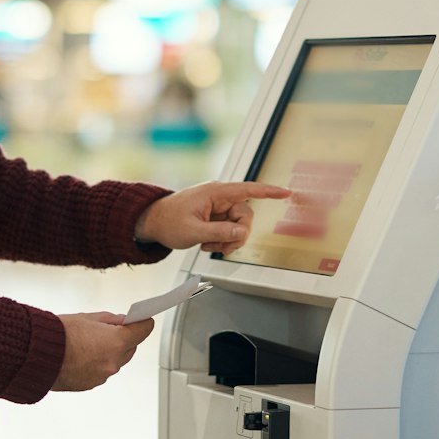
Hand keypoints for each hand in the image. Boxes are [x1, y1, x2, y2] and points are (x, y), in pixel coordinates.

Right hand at [54, 312, 152, 391]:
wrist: (36, 354)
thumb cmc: (58, 334)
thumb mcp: (87, 318)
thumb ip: (109, 320)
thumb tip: (120, 322)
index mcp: (116, 342)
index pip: (143, 331)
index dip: (142, 323)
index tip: (143, 319)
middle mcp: (113, 362)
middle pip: (131, 348)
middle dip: (124, 339)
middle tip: (110, 329)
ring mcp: (102, 375)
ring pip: (115, 361)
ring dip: (109, 352)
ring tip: (89, 342)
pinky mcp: (90, 384)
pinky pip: (100, 371)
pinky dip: (96, 363)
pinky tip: (81, 355)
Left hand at [136, 181, 291, 253]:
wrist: (152, 222)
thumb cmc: (168, 221)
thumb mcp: (194, 231)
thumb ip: (220, 232)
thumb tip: (242, 234)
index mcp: (215, 193)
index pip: (248, 190)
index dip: (269, 192)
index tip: (286, 193)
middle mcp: (219, 198)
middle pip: (245, 216)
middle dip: (237, 235)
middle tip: (222, 248)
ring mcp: (218, 208)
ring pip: (238, 226)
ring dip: (227, 240)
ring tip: (208, 246)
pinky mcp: (215, 217)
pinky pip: (229, 230)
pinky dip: (221, 241)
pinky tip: (207, 244)